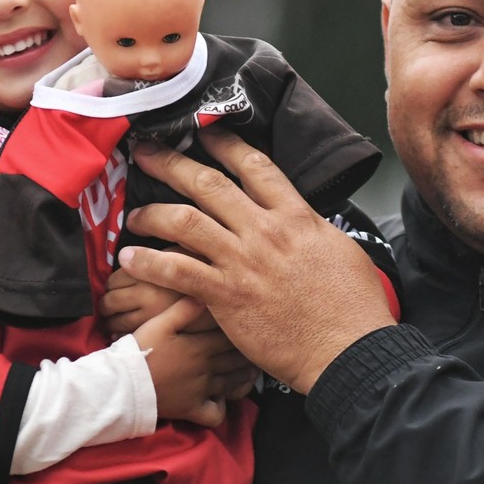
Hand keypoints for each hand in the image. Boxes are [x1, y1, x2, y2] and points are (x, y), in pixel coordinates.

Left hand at [119, 130, 396, 392]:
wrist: (347, 349)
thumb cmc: (353, 308)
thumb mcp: (343, 250)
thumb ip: (314, 230)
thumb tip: (305, 221)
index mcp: (296, 216)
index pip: (255, 167)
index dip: (225, 145)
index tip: (205, 134)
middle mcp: (265, 231)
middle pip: (209, 184)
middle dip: (172, 164)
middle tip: (147, 154)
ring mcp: (242, 262)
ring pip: (185, 222)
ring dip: (153, 214)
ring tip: (135, 215)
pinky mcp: (226, 296)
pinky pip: (176, 271)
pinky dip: (149, 262)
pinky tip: (130, 259)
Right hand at [131, 293, 256, 425]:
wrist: (124, 383)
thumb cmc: (140, 350)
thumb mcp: (159, 323)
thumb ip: (183, 309)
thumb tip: (204, 295)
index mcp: (200, 348)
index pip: (230, 338)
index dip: (241, 332)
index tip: (249, 326)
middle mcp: (206, 370)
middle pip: (236, 361)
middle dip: (247, 354)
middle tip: (256, 347)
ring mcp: (201, 392)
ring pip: (232, 385)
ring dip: (244, 377)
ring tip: (250, 370)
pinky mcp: (192, 410)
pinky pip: (215, 415)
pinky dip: (221, 409)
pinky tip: (220, 400)